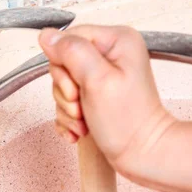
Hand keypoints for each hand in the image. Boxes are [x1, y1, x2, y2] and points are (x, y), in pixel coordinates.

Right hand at [39, 25, 174, 179]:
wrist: (144, 156)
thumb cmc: (128, 122)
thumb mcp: (97, 80)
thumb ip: (71, 52)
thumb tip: (47, 35)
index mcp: (117, 41)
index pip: (69, 38)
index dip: (63, 65)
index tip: (76, 91)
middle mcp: (112, 56)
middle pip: (64, 63)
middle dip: (66, 92)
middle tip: (81, 109)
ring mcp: (104, 79)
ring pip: (64, 86)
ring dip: (68, 110)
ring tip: (84, 124)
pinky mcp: (97, 99)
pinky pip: (69, 104)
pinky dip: (70, 120)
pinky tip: (80, 131)